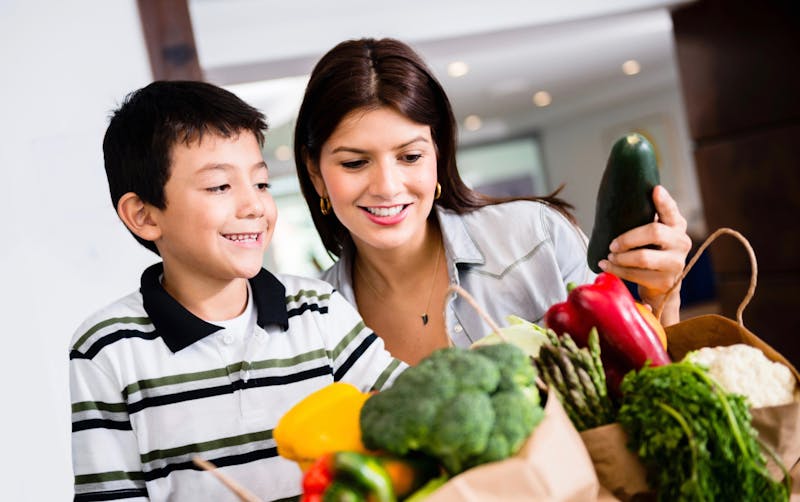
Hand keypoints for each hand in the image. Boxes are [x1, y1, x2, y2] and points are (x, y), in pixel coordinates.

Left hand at [598, 185, 691, 325]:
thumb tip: (617, 200)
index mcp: (677, 225)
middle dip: (627, 238)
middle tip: (612, 245)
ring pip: (643, 257)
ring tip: (609, 257)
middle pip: (654, 232)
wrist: (662, 285)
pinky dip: (617, 270)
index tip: (655, 190)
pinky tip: (606, 266)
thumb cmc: (651, 252)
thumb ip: (644, 219)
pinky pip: (636, 275)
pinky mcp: (666, 281)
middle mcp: (681, 242)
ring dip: (620, 258)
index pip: (671, 210)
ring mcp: (676, 263)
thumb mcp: (652, 234)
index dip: (664, 201)